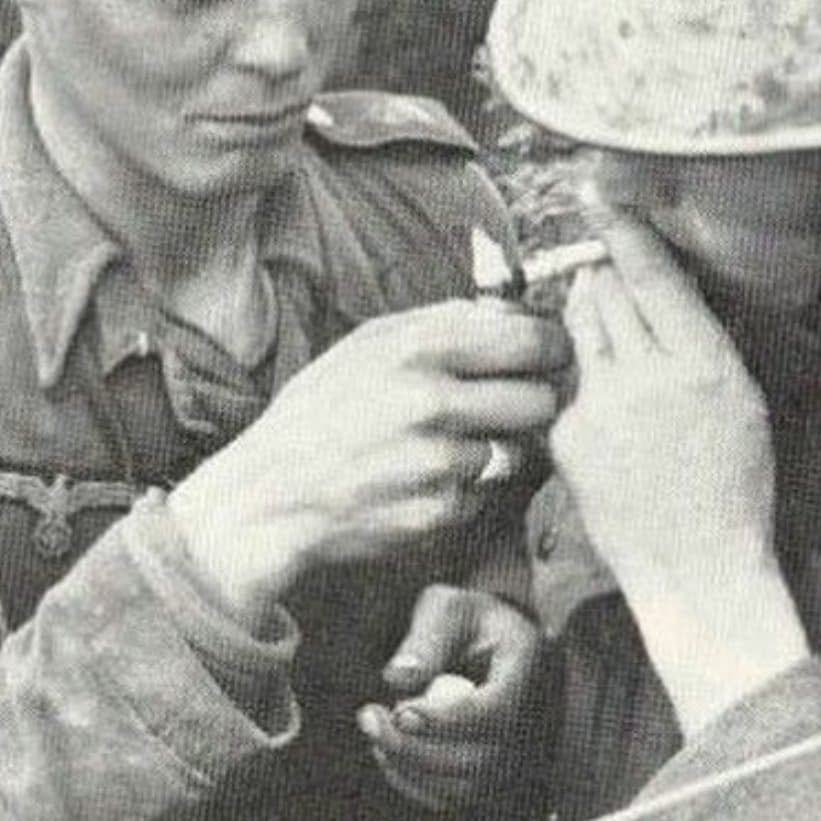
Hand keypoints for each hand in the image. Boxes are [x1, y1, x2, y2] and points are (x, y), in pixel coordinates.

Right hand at [169, 301, 568, 627]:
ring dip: (500, 449)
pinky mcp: (439, 512)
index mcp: (418, 348)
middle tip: (515, 404)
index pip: (529, 338)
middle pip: (540, 398)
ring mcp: (438, 462)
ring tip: (454, 445)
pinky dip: (471, 488)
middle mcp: (432, 402)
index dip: (550, 348)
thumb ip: (442, 322)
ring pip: (518, 449)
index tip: (549, 355)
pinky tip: (430, 480)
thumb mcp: (368, 345)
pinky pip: (488, 492)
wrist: (269, 496)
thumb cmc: (320, 413)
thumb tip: (511, 308)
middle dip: (534, 402)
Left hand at [356, 585, 547, 811]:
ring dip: (409, 766)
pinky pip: (452, 798)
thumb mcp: (449, 609)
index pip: (497, 712)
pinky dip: (414, 781)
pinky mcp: (492, 776)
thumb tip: (397, 678)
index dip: (447, 721)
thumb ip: (427, 638)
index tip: (400, 710)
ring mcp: (515, 754)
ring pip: (462, 787)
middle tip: (369, 718)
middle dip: (414, 748)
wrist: (494, 644)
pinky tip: (390, 749)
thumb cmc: (469, 622)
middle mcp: (532, 720)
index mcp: (527, 669)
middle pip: (478, 760)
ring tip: (377, 728)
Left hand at [552, 213, 808, 732]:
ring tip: (605, 330)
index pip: (652, 277)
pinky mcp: (569, 435)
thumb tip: (664, 291)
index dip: (624, 233)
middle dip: (604, 278)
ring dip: (587, 315)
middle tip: (606, 272)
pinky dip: (582, 384)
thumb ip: (701, 342)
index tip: (601, 198)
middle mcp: (650, 375)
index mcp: (703, 363)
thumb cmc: (733, 485)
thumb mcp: (741, 402)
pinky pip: (569, 384)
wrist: (698, 568)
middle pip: (607, 293)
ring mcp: (603, 405)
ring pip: (580, 327)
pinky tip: (610, 414)